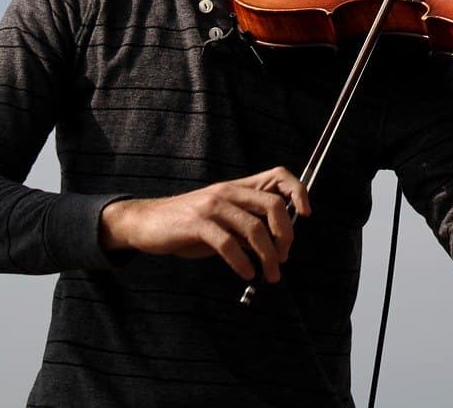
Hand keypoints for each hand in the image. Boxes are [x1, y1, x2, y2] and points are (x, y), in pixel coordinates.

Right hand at [99, 166, 310, 282]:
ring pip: (254, 228)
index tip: (305, 215)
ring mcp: (212, 206)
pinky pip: (228, 244)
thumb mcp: (222, 221)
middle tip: (284, 258)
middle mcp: (228, 191)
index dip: (298, 192)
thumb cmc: (188, 225)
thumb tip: (277, 248)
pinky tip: (246, 274)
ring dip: (268, 256)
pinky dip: (242, 263)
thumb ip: (248, 228)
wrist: (147, 222)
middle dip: (285, 234)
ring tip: (270, 275)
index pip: (278, 176)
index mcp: (238, 188)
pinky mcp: (197, 224)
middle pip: (272, 205)